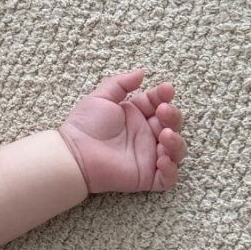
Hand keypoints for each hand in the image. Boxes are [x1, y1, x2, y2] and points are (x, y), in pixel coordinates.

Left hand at [57, 67, 186, 194]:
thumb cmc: (85, 124)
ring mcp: (148, 157)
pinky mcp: (146, 177)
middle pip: (172, 125)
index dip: (165, 96)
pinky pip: (167, 177)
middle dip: (173, 116)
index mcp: (137, 116)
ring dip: (177, 142)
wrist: (74, 152)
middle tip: (163, 111)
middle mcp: (146, 135)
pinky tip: (162, 159)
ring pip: (176, 150)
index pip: (160, 104)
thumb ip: (121, 83)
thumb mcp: (102, 97)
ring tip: (165, 135)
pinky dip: (171, 169)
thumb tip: (141, 72)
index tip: (166, 90)